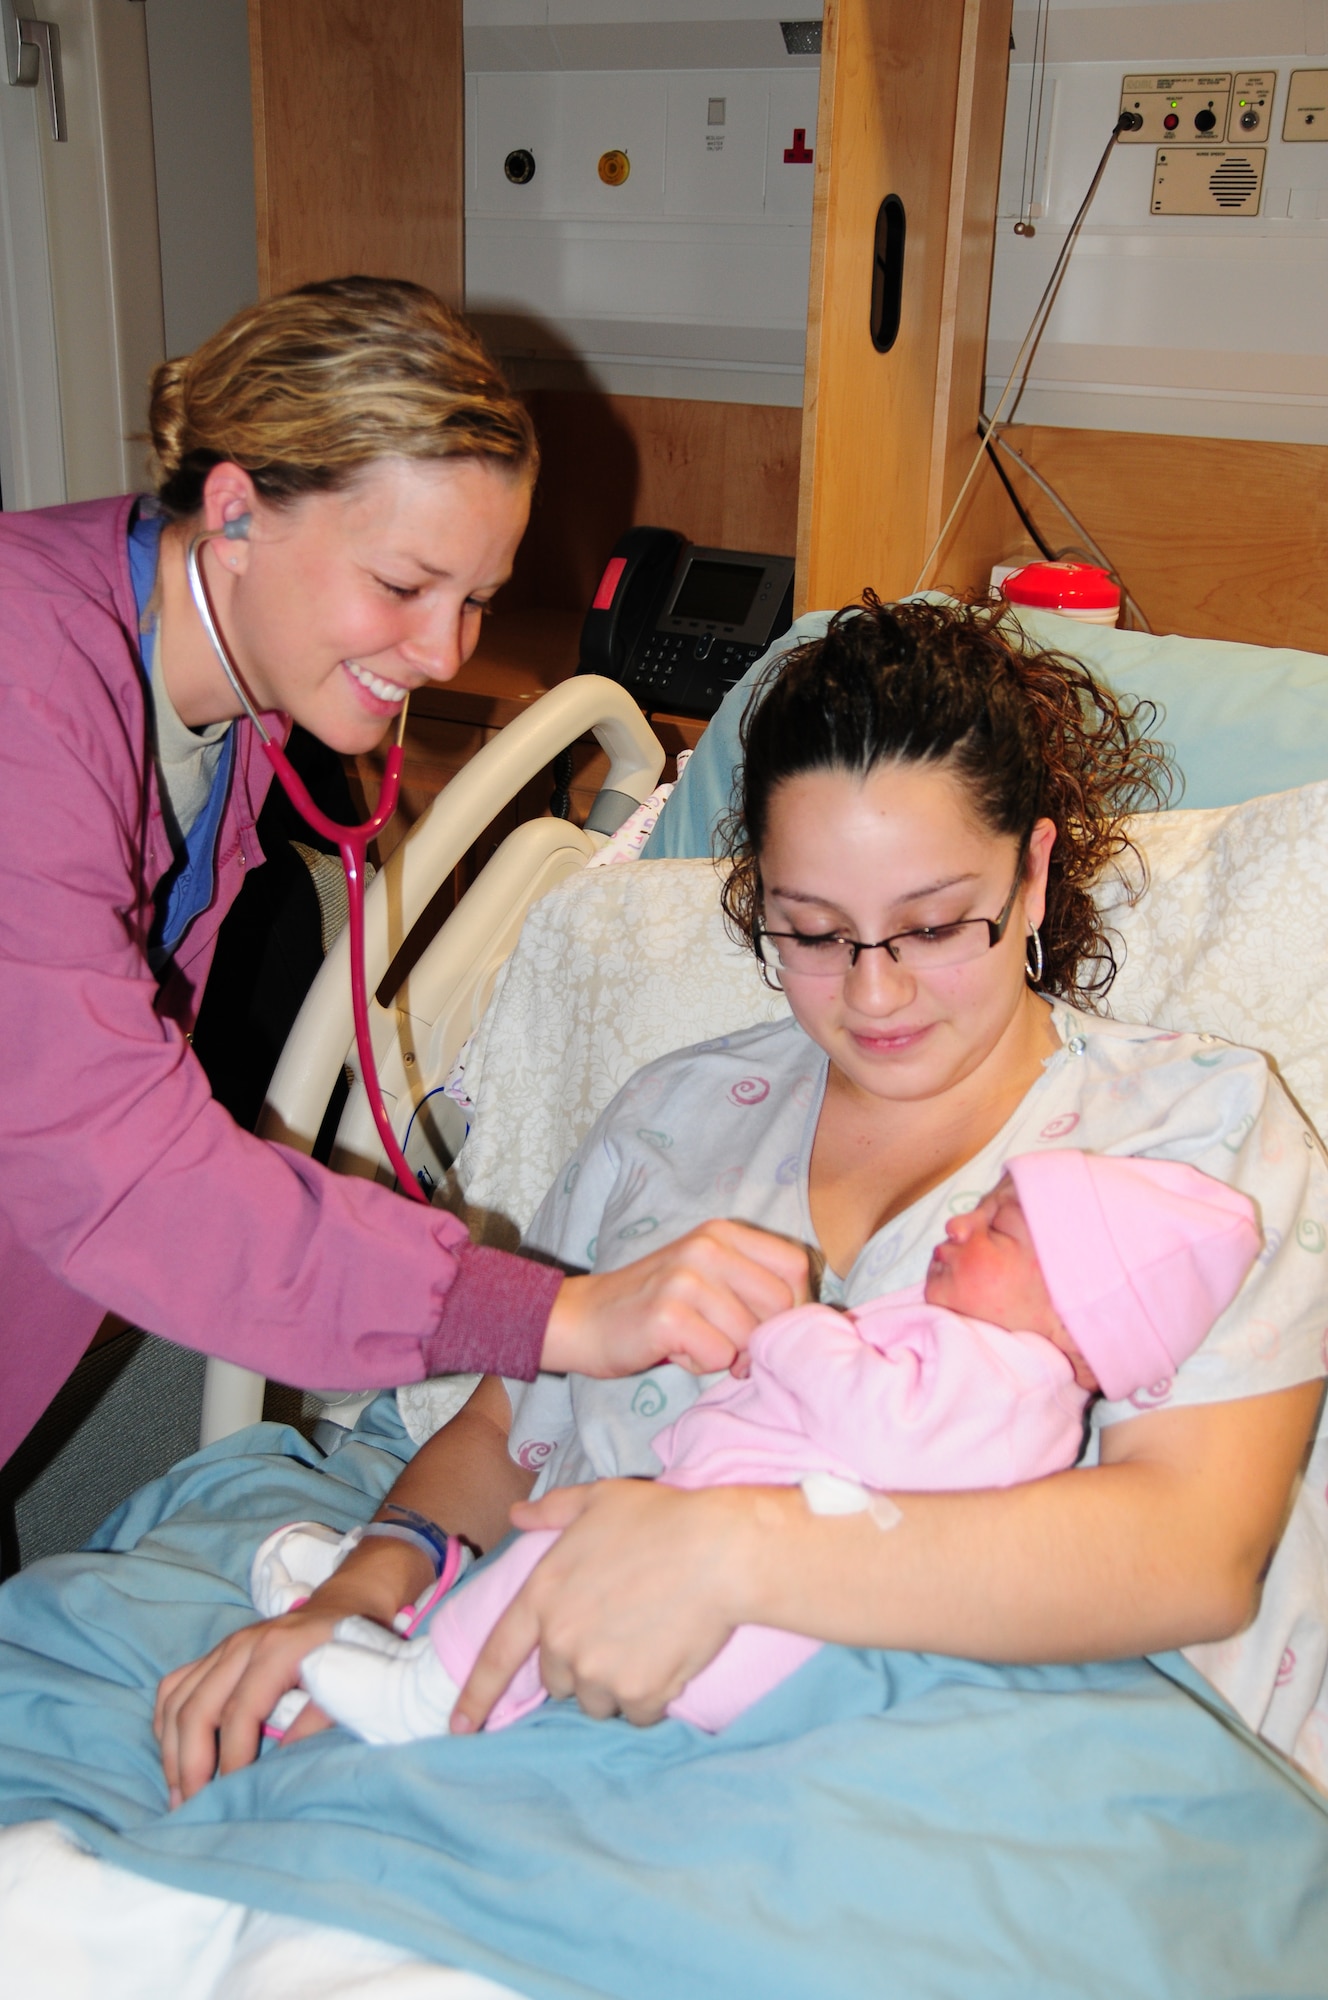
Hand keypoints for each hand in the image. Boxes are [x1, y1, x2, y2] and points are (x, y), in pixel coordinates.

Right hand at [154, 1531, 434, 1802]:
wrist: (343, 1606)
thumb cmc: (349, 1650)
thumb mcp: (348, 1681)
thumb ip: (318, 1718)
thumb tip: (282, 1761)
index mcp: (277, 1650)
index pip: (240, 1712)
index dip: (231, 1758)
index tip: (231, 1795)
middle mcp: (241, 1645)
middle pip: (196, 1707)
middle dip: (189, 1763)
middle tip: (192, 1806)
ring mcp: (223, 1647)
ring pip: (176, 1698)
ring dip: (171, 1750)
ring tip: (179, 1793)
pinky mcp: (214, 1653)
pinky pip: (174, 1686)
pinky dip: (166, 1723)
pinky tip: (173, 1755)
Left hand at [451, 1479, 768, 1731]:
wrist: (719, 1551)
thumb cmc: (660, 1518)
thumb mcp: (598, 1499)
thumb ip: (552, 1511)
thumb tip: (516, 1513)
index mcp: (542, 1595)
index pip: (497, 1655)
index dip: (476, 1695)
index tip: (459, 1727)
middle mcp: (562, 1639)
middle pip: (557, 1681)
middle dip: (581, 1665)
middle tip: (619, 1631)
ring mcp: (598, 1670)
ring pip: (597, 1701)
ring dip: (615, 1685)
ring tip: (648, 1642)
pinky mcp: (638, 1693)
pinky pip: (636, 1714)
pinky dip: (650, 1698)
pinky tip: (670, 1659)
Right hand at [541, 1220, 809, 1377]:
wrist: (582, 1319)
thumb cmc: (654, 1306)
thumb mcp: (706, 1277)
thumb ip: (752, 1285)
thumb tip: (804, 1323)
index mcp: (722, 1233)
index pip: (795, 1266)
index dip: (792, 1306)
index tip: (765, 1328)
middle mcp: (706, 1247)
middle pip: (779, 1305)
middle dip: (761, 1338)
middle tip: (728, 1347)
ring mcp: (685, 1278)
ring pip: (750, 1336)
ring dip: (727, 1354)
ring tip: (693, 1342)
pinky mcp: (667, 1315)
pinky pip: (718, 1356)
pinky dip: (700, 1365)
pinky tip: (674, 1350)